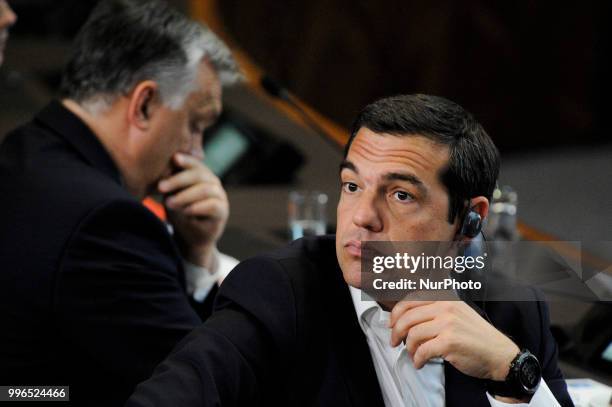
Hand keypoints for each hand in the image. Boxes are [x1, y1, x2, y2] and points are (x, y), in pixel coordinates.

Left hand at [158, 152, 228, 268]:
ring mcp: (220, 196)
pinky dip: (198, 207)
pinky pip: (213, 205)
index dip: (186, 160)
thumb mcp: (172, 195)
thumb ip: (172, 183)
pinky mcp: (223, 211)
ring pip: (205, 190)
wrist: (190, 237)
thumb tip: (163, 170)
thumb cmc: (180, 212)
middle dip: (178, 180)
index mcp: (202, 174)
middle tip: (161, 188)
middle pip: (199, 174)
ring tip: (169, 203)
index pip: (195, 164)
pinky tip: (185, 211)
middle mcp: (213, 182)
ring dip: (185, 196)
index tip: (174, 159)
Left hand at [389, 300, 518, 380]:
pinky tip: (419, 363)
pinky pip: (422, 351)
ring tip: (413, 354)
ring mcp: (447, 324)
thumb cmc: (477, 337)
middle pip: (407, 317)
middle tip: (395, 342)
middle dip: (396, 332)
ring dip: (408, 348)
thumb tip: (406, 319)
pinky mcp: (449, 342)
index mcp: (445, 299)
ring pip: (412, 334)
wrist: (499, 354)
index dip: (396, 313)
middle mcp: (445, 308)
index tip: (391, 324)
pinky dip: (417, 359)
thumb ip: (435, 311)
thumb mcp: (457, 313)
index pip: (411, 300)